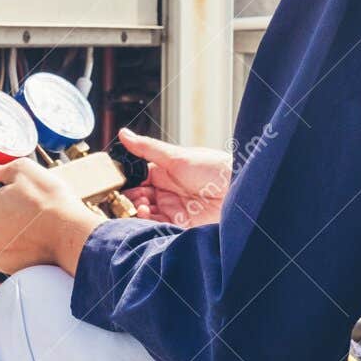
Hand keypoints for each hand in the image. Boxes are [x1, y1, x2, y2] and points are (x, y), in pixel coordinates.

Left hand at [0, 159, 103, 276]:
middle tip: (20, 205)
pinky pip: (6, 253)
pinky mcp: (8, 269)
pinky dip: (16, 247)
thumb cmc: (48, 203)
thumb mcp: (24, 169)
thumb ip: (0, 170)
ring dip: (5, 230)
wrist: (71, 236)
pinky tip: (33, 238)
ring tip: (30, 223)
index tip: (0, 191)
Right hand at [118, 128, 232, 226]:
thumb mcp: (177, 156)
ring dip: (138, 210)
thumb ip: (147, 148)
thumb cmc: (215, 169)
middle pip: (140, 199)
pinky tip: (147, 215)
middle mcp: (169, 193)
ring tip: (141, 205)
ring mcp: (174, 211)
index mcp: (166, 174)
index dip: (128, 183)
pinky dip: (147, 223)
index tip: (118, 184)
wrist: (241, 191)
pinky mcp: (181, 227)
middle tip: (132, 197)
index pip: (138, 180)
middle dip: (131, 199)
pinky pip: (158, 228)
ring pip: (146, 214)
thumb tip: (123, 133)